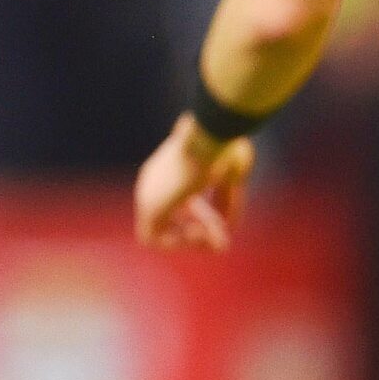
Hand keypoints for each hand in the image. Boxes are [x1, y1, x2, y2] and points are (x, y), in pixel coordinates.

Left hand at [134, 113, 252, 251]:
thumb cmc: (225, 148)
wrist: (211, 136)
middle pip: (171, 219)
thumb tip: (226, 230)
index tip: (225, 226)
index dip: (205, 220)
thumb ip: (225, 204)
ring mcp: (147, 193)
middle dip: (200, 234)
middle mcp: (153, 181)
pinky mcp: (148, 206)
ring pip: (160, 232)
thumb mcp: (231, 177)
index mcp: (168, 169)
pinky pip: (153, 239)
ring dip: (191, 241)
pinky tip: (199, 232)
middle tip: (223, 241)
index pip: (181, 203)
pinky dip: (179, 243)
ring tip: (211, 236)